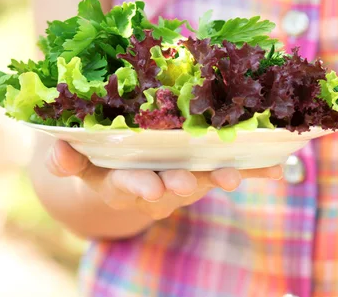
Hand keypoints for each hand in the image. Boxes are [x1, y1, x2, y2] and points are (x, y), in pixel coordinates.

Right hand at [46, 140, 282, 219]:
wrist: (129, 178)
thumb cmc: (108, 163)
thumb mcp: (87, 162)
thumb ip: (71, 158)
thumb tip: (59, 150)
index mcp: (128, 181)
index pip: (133, 186)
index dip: (140, 187)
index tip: (151, 186)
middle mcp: (161, 184)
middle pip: (172, 187)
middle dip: (181, 184)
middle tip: (189, 181)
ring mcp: (188, 177)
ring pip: (205, 179)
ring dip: (221, 175)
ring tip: (235, 174)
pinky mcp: (209, 169)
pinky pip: (237, 169)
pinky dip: (256, 168)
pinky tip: (278, 167)